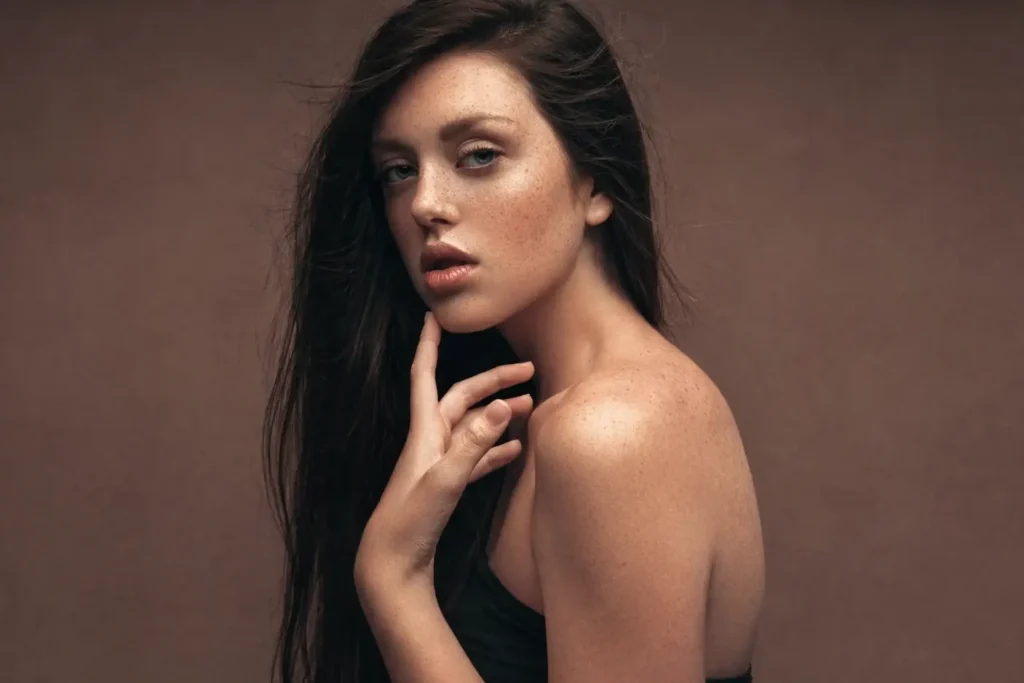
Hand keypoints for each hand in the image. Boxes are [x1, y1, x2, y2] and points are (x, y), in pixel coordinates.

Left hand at [354, 311, 534, 589]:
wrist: (391, 564)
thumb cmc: (410, 522)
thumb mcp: (445, 480)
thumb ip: (474, 444)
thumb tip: (501, 406)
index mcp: (424, 432)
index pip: (425, 376)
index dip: (429, 345)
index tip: (435, 316)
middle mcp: (430, 441)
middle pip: (463, 398)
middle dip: (493, 380)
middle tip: (527, 369)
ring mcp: (439, 462)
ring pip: (473, 426)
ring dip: (498, 413)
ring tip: (529, 406)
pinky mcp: (447, 484)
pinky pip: (476, 457)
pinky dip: (495, 449)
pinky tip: (516, 450)